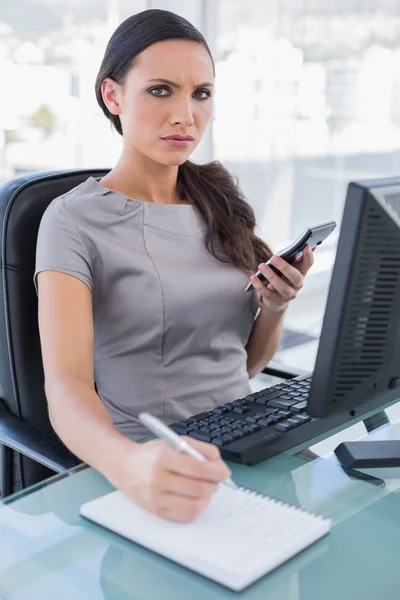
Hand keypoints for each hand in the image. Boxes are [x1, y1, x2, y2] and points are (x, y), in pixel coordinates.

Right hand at [107, 437, 230, 522]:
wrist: (122, 466)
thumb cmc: (150, 454)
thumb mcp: (172, 442)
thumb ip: (198, 448)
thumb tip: (218, 462)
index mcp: (162, 458)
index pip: (197, 467)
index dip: (215, 471)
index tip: (224, 471)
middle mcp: (157, 479)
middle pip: (198, 488)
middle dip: (214, 484)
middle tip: (217, 480)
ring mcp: (155, 498)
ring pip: (194, 505)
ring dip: (207, 496)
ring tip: (206, 488)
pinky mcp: (155, 512)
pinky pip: (184, 516)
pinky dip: (196, 508)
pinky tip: (196, 498)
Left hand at [250, 244, 314, 312]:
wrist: (276, 301)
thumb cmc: (281, 279)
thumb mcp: (287, 269)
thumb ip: (293, 258)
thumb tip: (302, 244)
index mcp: (301, 273)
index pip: (308, 264)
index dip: (308, 256)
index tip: (305, 246)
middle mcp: (297, 285)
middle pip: (296, 277)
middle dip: (285, 267)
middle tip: (273, 258)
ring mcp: (288, 295)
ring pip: (282, 287)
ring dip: (271, 276)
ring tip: (261, 266)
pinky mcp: (277, 302)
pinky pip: (268, 294)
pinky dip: (260, 286)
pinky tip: (253, 278)